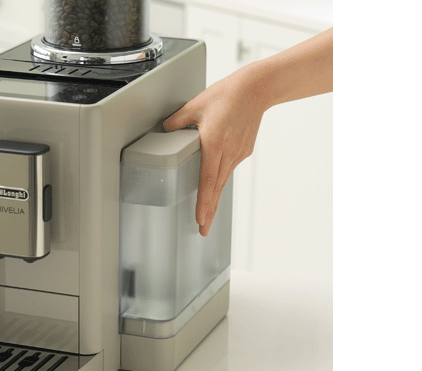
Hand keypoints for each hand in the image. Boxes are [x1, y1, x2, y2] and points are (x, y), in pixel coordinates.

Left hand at [163, 69, 266, 235]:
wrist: (256, 90)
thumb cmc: (228, 95)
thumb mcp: (195, 105)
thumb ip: (177, 120)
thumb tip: (166, 129)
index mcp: (215, 144)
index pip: (207, 181)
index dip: (204, 203)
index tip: (200, 219)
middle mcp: (228, 153)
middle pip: (217, 188)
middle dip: (209, 211)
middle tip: (203, 229)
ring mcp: (238, 153)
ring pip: (223, 180)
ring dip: (215, 197)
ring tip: (208, 213)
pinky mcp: (244, 150)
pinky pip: (229, 168)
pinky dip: (221, 178)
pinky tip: (216, 181)